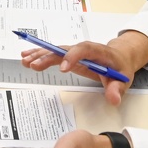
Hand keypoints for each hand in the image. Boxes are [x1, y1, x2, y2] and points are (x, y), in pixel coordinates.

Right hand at [21, 33, 147, 105]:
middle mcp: (84, 49)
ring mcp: (75, 52)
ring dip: (40, 54)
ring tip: (25, 60)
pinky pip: (53, 54)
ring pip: (56, 50)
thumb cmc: (120, 68)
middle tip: (34, 65)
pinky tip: (26, 57)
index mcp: (98, 52)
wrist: (119, 57)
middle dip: (49, 56)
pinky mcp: (69, 56)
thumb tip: (113, 99)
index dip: (73, 56)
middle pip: (65, 49)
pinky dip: (40, 55)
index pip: (85, 49)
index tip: (62, 68)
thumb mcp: (123, 80)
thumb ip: (117, 89)